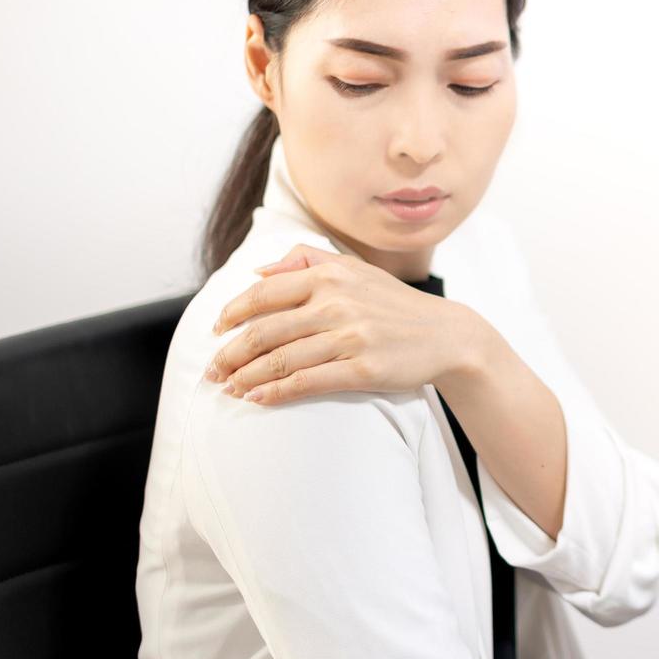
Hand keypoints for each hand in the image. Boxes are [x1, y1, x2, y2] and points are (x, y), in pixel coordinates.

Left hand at [204, 244, 472, 405]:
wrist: (446, 334)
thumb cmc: (393, 303)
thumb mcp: (355, 267)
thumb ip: (306, 259)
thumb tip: (258, 271)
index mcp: (330, 275)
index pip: (263, 293)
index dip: (231, 314)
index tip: (214, 331)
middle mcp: (337, 303)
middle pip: (264, 331)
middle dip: (229, 355)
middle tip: (213, 371)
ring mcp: (351, 336)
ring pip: (280, 359)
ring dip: (246, 378)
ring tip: (229, 389)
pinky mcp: (363, 368)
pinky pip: (307, 382)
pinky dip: (275, 392)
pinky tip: (258, 399)